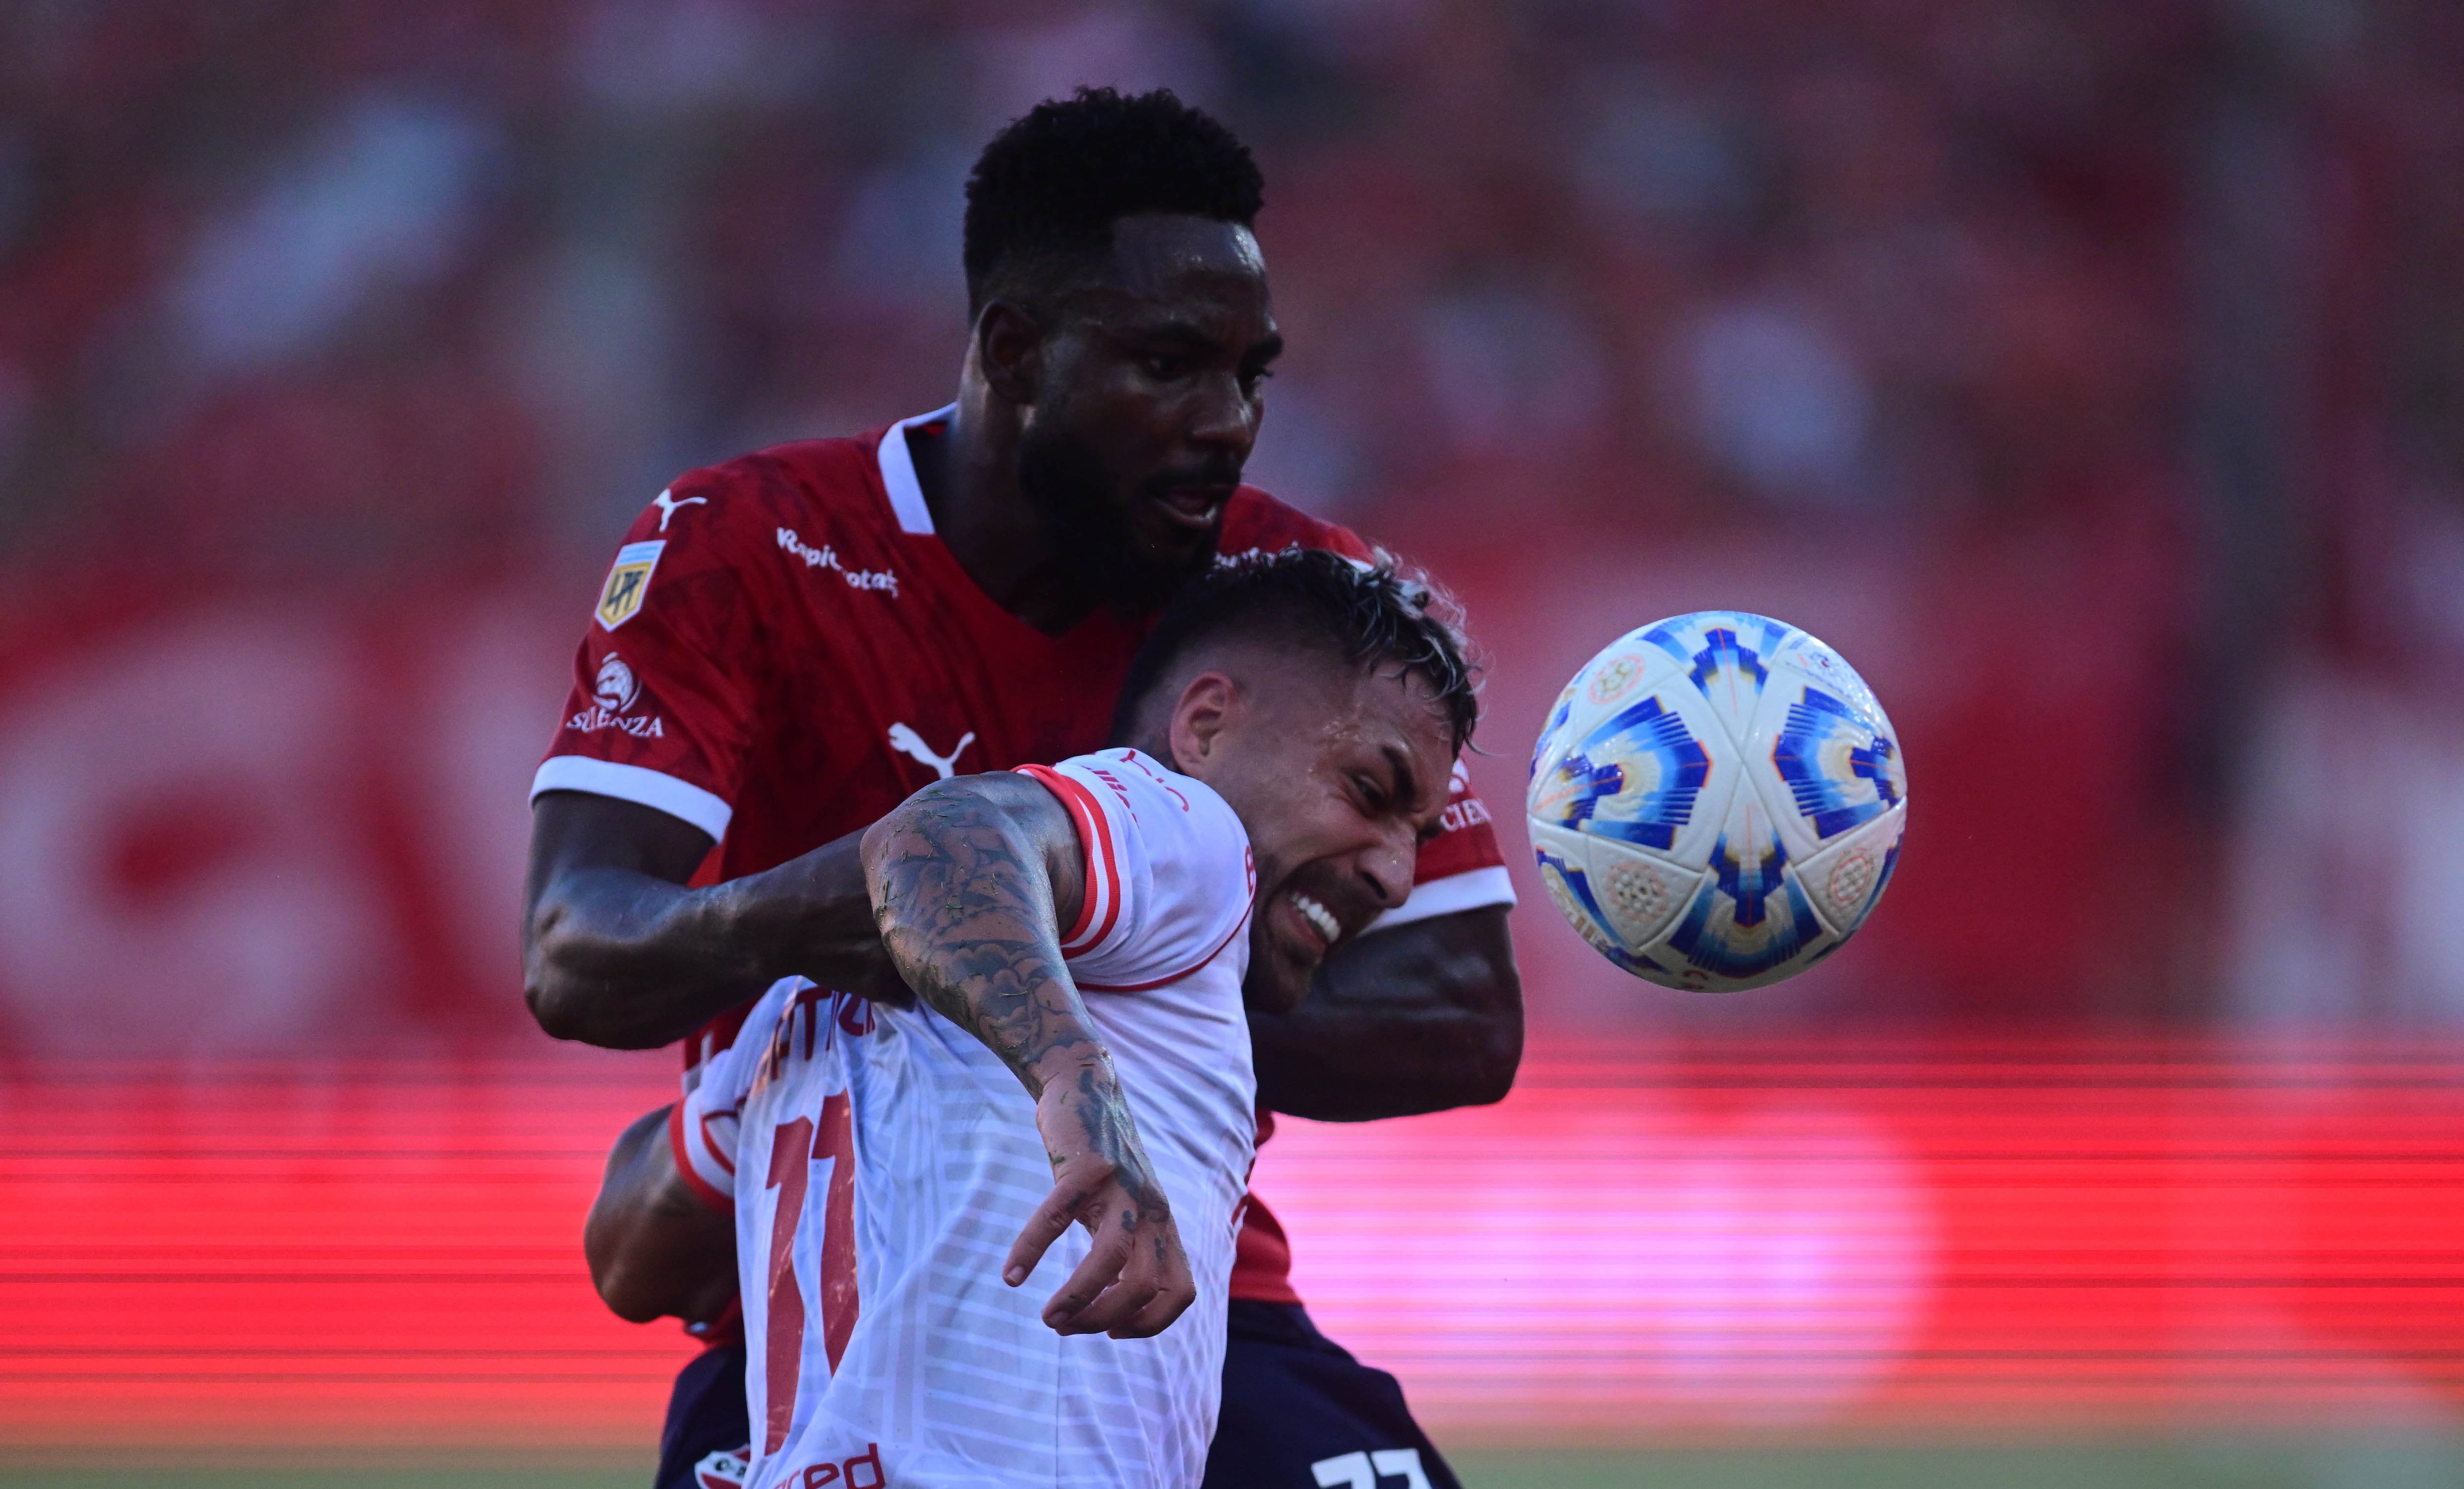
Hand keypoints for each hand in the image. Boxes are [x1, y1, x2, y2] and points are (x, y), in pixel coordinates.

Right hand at [1001, 1063, 1195, 1338]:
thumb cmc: (1099, 1161)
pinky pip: (1057, 1219)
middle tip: (1066, 1326)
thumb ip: (1126, 1248)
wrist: (1085, 1087)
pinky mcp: (1087, 1166)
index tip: (1112, 1331)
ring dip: (1079, 1299)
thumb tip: (1110, 1306)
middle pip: (1144, 1285)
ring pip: (1111, 1259)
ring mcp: (1122, 1186)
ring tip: (1049, 1318)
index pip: (1181, 1291)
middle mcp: (1150, 1208)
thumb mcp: (1123, 1207)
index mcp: (1162, 1224)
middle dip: (1104, 1319)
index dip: (1151, 1323)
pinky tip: (1011, 1275)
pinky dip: (1031, 1251)